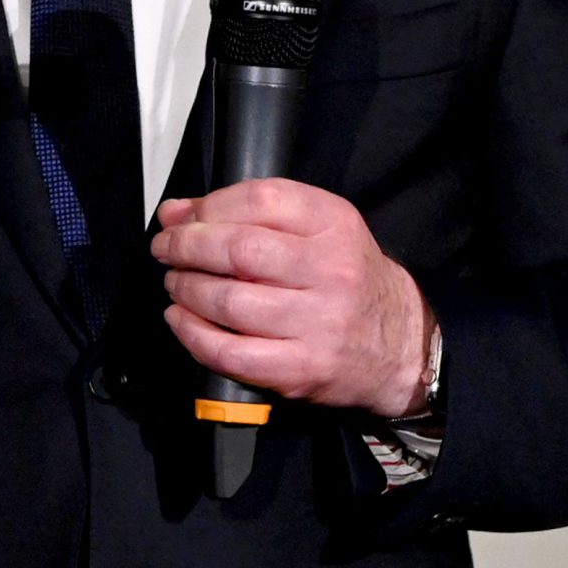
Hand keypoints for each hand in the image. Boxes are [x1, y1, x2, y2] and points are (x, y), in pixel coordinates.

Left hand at [151, 178, 435, 417]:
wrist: (400, 344)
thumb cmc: (348, 278)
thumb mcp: (317, 230)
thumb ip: (250, 214)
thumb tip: (176, 212)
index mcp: (334, 224)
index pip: (260, 199)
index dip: (209, 206)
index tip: (184, 217)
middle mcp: (330, 270)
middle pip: (238, 250)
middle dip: (186, 246)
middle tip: (166, 248)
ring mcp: (317, 322)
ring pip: (229, 301)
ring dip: (186, 288)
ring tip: (175, 283)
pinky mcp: (302, 368)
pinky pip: (231, 352)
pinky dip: (193, 334)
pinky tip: (180, 319)